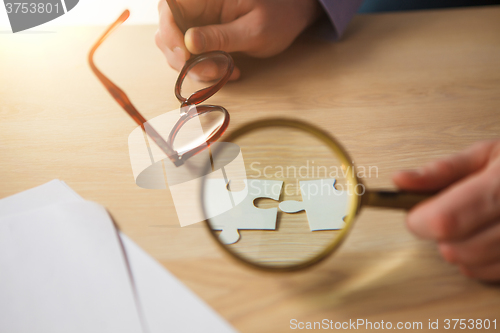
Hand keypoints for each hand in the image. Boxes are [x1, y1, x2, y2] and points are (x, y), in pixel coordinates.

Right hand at [155, 0, 320, 80]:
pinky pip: (189, 56)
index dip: (169, 32)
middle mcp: (194, 5)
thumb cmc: (278, 17)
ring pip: (175, 47)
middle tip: (212, 72)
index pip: (168, 8)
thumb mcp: (253, 29)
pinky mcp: (200, 36)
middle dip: (183, 58)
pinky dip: (202, 69)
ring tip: (224, 72)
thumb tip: (188, 42)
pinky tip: (225, 71)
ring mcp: (195, 21)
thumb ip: (221, 36)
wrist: (291, 17)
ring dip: (194, 67)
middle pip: (166, 31)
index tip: (185, 55)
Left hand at [393, 140, 499, 281]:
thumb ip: (439, 171)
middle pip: (456, 249)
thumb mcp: (485, 154)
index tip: (415, 214)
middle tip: (445, 217)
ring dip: (458, 251)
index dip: (421, 220)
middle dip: (439, 236)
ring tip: (470, 226)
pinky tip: (486, 241)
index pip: (445, 221)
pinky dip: (481, 264)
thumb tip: (400, 181)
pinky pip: (495, 276)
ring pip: (473, 266)